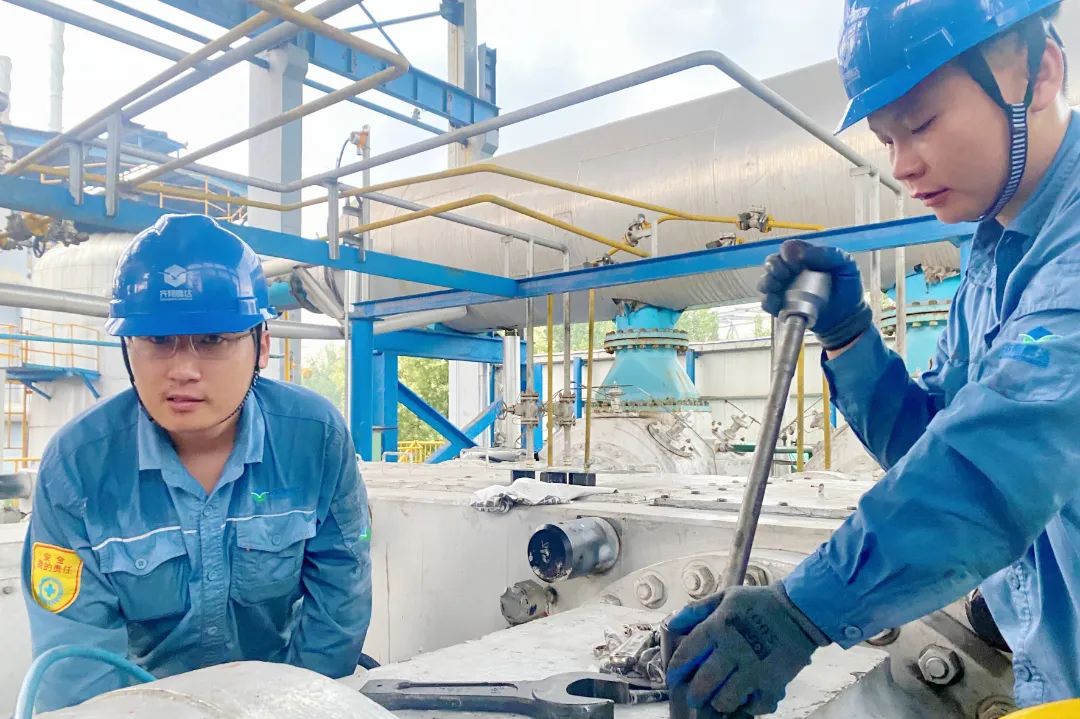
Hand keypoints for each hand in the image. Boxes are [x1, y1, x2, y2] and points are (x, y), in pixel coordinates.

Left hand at [666, 584, 828, 717]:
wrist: (798, 611)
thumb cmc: (760, 603)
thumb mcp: (725, 597)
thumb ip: (697, 610)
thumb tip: (672, 623)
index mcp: (718, 628)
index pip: (687, 653)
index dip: (676, 669)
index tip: (673, 677)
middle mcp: (733, 651)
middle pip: (704, 683)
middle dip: (695, 694)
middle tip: (695, 697)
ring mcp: (753, 669)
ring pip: (726, 699)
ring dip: (720, 702)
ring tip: (720, 699)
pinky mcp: (773, 682)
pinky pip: (756, 706)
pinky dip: (750, 707)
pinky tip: (747, 699)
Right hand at [757, 240, 871, 350]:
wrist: (848, 317)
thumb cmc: (848, 287)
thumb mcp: (846, 264)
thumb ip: (829, 254)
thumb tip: (803, 254)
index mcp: (805, 257)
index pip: (788, 248)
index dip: (788, 253)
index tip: (798, 263)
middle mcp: (791, 271)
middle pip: (771, 262)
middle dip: (775, 266)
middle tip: (786, 274)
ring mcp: (784, 289)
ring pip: (765, 281)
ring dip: (767, 281)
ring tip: (778, 286)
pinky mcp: (781, 307)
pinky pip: (766, 303)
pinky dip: (768, 301)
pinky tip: (778, 302)